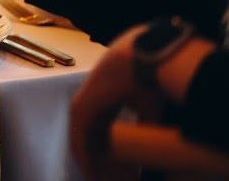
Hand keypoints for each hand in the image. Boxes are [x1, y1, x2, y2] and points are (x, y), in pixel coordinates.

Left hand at [70, 25, 159, 180]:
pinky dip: (84, 159)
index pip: (106, 135)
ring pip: (84, 143)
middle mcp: (91, 105)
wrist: (138, 60)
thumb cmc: (146, 79)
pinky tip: (91, 174)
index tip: (126, 174)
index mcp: (105, 103)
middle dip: (105, 164)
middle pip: (94, 141)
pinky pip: (78, 141)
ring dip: (95, 164)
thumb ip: (144, 128)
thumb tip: (151, 152)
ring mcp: (82, 107)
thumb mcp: (147, 110)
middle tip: (118, 180)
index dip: (115, 156)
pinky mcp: (79, 110)